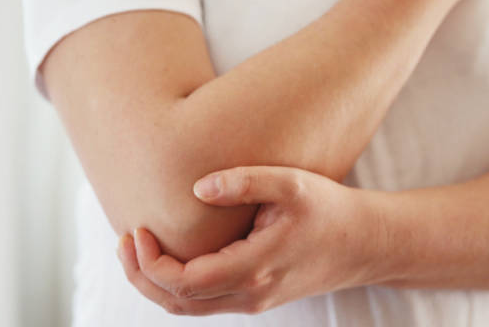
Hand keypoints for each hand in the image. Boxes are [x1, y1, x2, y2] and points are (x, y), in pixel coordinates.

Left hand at [116, 166, 392, 315]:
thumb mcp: (291, 185)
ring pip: (189, 307)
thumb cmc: (329, 210)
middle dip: (141, 274)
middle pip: (177, 302)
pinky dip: (177, 284)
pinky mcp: (255, 295)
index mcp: (253, 269)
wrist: (364, 243)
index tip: (135, 229)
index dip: (149, 262)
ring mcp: (252, 300)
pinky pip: (204, 301)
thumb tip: (196, 188)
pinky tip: (170, 255)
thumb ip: (244, 182)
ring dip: (156, 282)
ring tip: (137, 247)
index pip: (183, 282)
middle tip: (124, 239)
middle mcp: (249, 294)